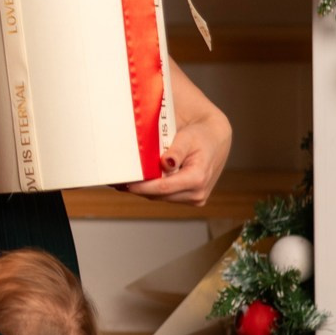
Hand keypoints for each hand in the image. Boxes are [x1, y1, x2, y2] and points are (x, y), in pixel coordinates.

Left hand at [124, 92, 232, 206]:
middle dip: (140, 188)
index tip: (126, 183)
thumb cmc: (201, 136)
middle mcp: (198, 193)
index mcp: (198, 178)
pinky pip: (167, 196)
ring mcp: (195, 198)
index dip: (143, 187)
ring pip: (161, 197)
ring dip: (145, 190)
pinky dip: (153, 189)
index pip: (164, 187)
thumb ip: (176, 151)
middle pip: (160, 195)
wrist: (216, 139)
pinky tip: (140, 181)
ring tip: (126, 180)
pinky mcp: (191, 198)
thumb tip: (166, 163)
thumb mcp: (188, 137)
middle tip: (119, 180)